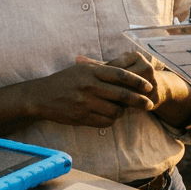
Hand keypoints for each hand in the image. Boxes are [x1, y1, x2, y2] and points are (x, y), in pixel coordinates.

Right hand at [22, 60, 155, 127]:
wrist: (41, 96)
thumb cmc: (65, 80)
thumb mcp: (82, 68)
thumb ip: (103, 69)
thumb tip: (128, 68)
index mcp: (91, 72)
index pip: (121, 75)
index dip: (137, 82)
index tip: (148, 86)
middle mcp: (89, 86)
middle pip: (122, 95)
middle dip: (139, 100)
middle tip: (149, 104)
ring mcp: (85, 103)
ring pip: (115, 111)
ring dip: (123, 112)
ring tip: (125, 110)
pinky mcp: (81, 117)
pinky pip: (104, 121)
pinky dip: (111, 120)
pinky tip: (111, 116)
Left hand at [81, 52, 190, 129]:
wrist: (154, 88)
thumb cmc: (126, 76)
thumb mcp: (113, 68)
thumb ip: (96, 64)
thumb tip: (77, 59)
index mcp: (135, 57)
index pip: (113, 68)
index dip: (99, 77)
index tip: (84, 84)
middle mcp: (146, 67)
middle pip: (121, 82)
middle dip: (105, 91)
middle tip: (87, 97)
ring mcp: (152, 83)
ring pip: (127, 95)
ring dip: (112, 102)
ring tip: (95, 106)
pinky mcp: (153, 99)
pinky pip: (134, 106)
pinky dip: (121, 110)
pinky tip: (108, 114)